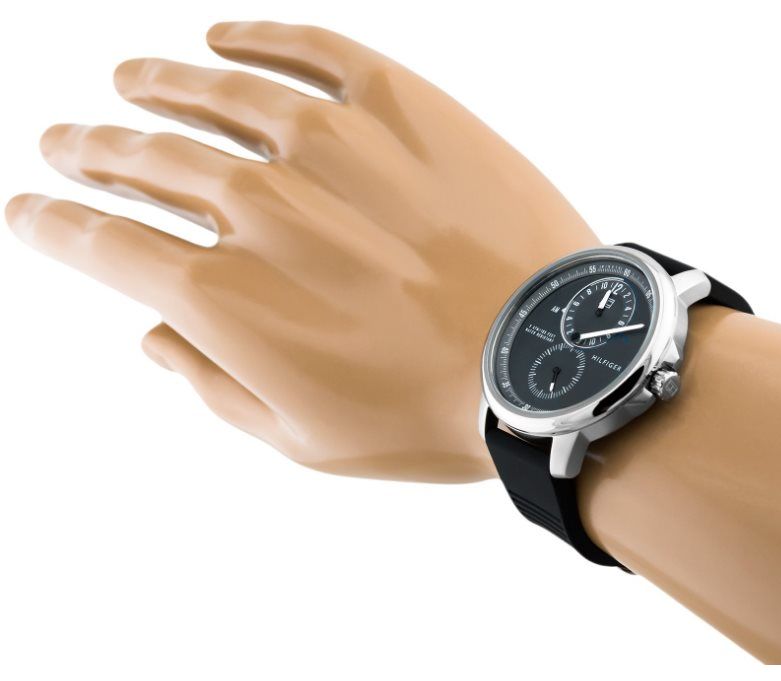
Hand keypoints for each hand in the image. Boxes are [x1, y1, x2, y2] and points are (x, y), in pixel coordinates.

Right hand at [5, 21, 598, 481]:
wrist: (546, 357)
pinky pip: (311, 52)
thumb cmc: (430, 413)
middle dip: (95, 152)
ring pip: (215, 94)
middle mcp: (261, 207)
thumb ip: (214, 382)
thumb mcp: (304, 436)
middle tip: (67, 142)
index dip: (56, 225)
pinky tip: (224, 39)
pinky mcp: (402, 104)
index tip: (32, 211)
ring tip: (129, 80)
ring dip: (159, 87)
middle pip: (148, 160)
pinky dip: (257, 40)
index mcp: (227, 294)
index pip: (105, 245)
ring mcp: (331, 144)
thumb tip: (156, 335)